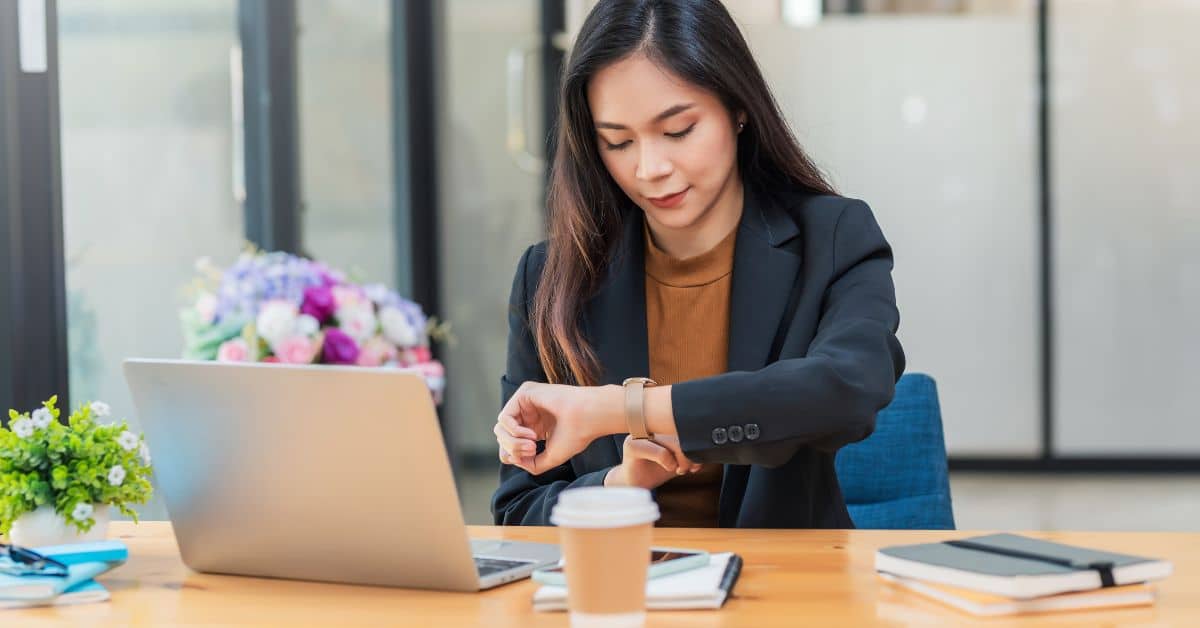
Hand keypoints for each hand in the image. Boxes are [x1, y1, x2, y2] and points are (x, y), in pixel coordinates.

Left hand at [494, 382, 621, 473]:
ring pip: (501, 428)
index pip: (509, 443)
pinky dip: (514, 431)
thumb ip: (531, 464)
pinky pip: (504, 417)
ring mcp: (526, 403)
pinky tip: (532, 435)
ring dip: (513, 442)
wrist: (588, 417)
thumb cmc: (576, 435)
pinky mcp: (524, 393)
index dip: (513, 455)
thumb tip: (511, 460)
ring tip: (531, 445)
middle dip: (513, 449)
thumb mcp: (550, 457)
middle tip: (531, 452)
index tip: (531, 456)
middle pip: (503, 436)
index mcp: (535, 427)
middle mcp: (529, 414)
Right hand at [605, 435, 702, 488]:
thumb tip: (711, 448)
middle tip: (690, 468)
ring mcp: (639, 434)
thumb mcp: (677, 459)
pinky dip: (670, 462)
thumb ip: (689, 452)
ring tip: (681, 470)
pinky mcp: (632, 446)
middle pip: (679, 432)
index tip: (697, 460)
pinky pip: (661, 452)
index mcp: (659, 425)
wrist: (632, 485)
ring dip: (683, 459)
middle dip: (690, 452)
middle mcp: (648, 426)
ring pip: (672, 441)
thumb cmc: (654, 471)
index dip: (695, 442)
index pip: (684, 426)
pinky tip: (670, 469)